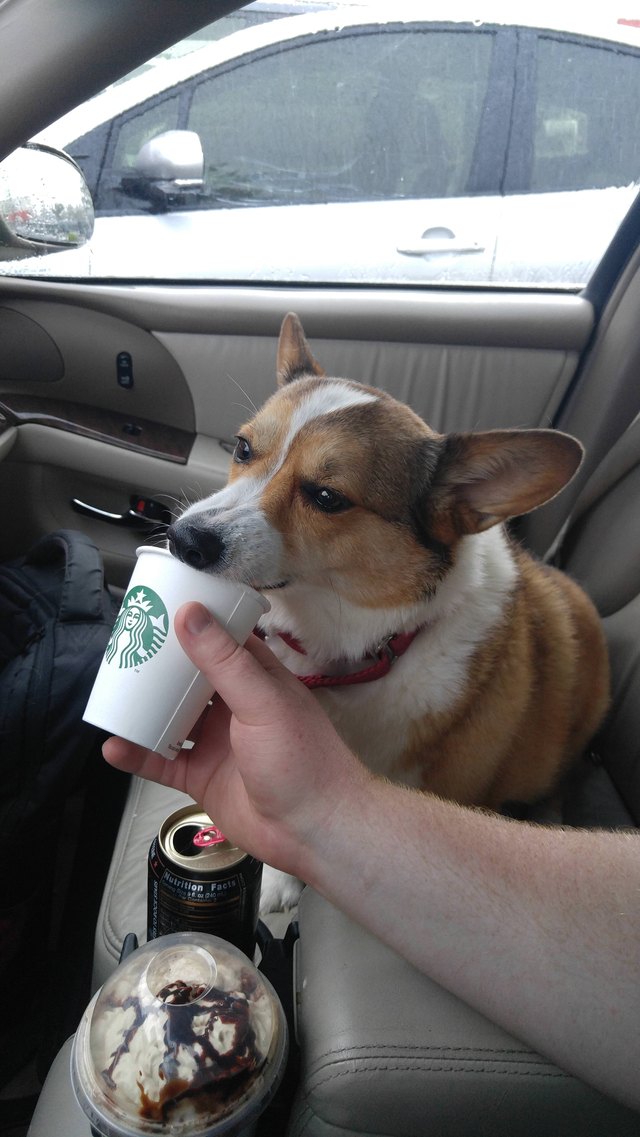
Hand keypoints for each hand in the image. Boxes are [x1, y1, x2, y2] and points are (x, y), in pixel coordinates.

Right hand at [103, 601, 364, 875]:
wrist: (312, 830)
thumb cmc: (305, 760)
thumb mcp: (263, 701)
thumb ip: (225, 660)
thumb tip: (192, 615)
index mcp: (256, 679)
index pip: (221, 640)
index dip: (194, 623)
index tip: (159, 608)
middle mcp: (234, 707)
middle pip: (189, 679)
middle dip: (158, 667)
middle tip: (124, 650)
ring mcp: (217, 742)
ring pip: (170, 718)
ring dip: (143, 709)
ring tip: (112, 695)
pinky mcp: (202, 776)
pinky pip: (162, 762)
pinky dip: (138, 754)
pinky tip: (115, 746)